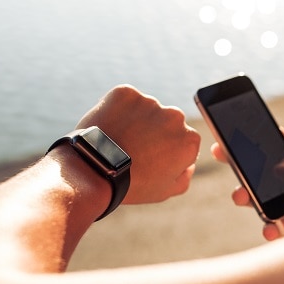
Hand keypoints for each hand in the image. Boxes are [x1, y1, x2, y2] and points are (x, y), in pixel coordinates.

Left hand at [77, 85, 200, 203]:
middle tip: (135, 148)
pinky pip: (125, 100)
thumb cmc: (133, 184)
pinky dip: (118, 110)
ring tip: (119, 140)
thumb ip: (185, 176)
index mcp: (189, 139)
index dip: (168, 150)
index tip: (153, 159)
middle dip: (156, 131)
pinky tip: (110, 128)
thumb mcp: (166, 190)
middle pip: (167, 121)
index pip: (184, 140)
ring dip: (137, 120)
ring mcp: (150, 102)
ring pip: (146, 109)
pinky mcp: (126, 93)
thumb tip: (188, 165)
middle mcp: (175, 116)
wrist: (95, 171)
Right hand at [212, 127, 283, 239]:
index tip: (234, 131)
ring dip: (244, 196)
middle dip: (238, 163)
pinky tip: (273, 226)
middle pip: (259, 170)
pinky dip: (266, 227)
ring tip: (240, 196)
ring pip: (258, 199)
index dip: (255, 137)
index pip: (276, 145)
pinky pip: (270, 228)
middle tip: (219, 154)